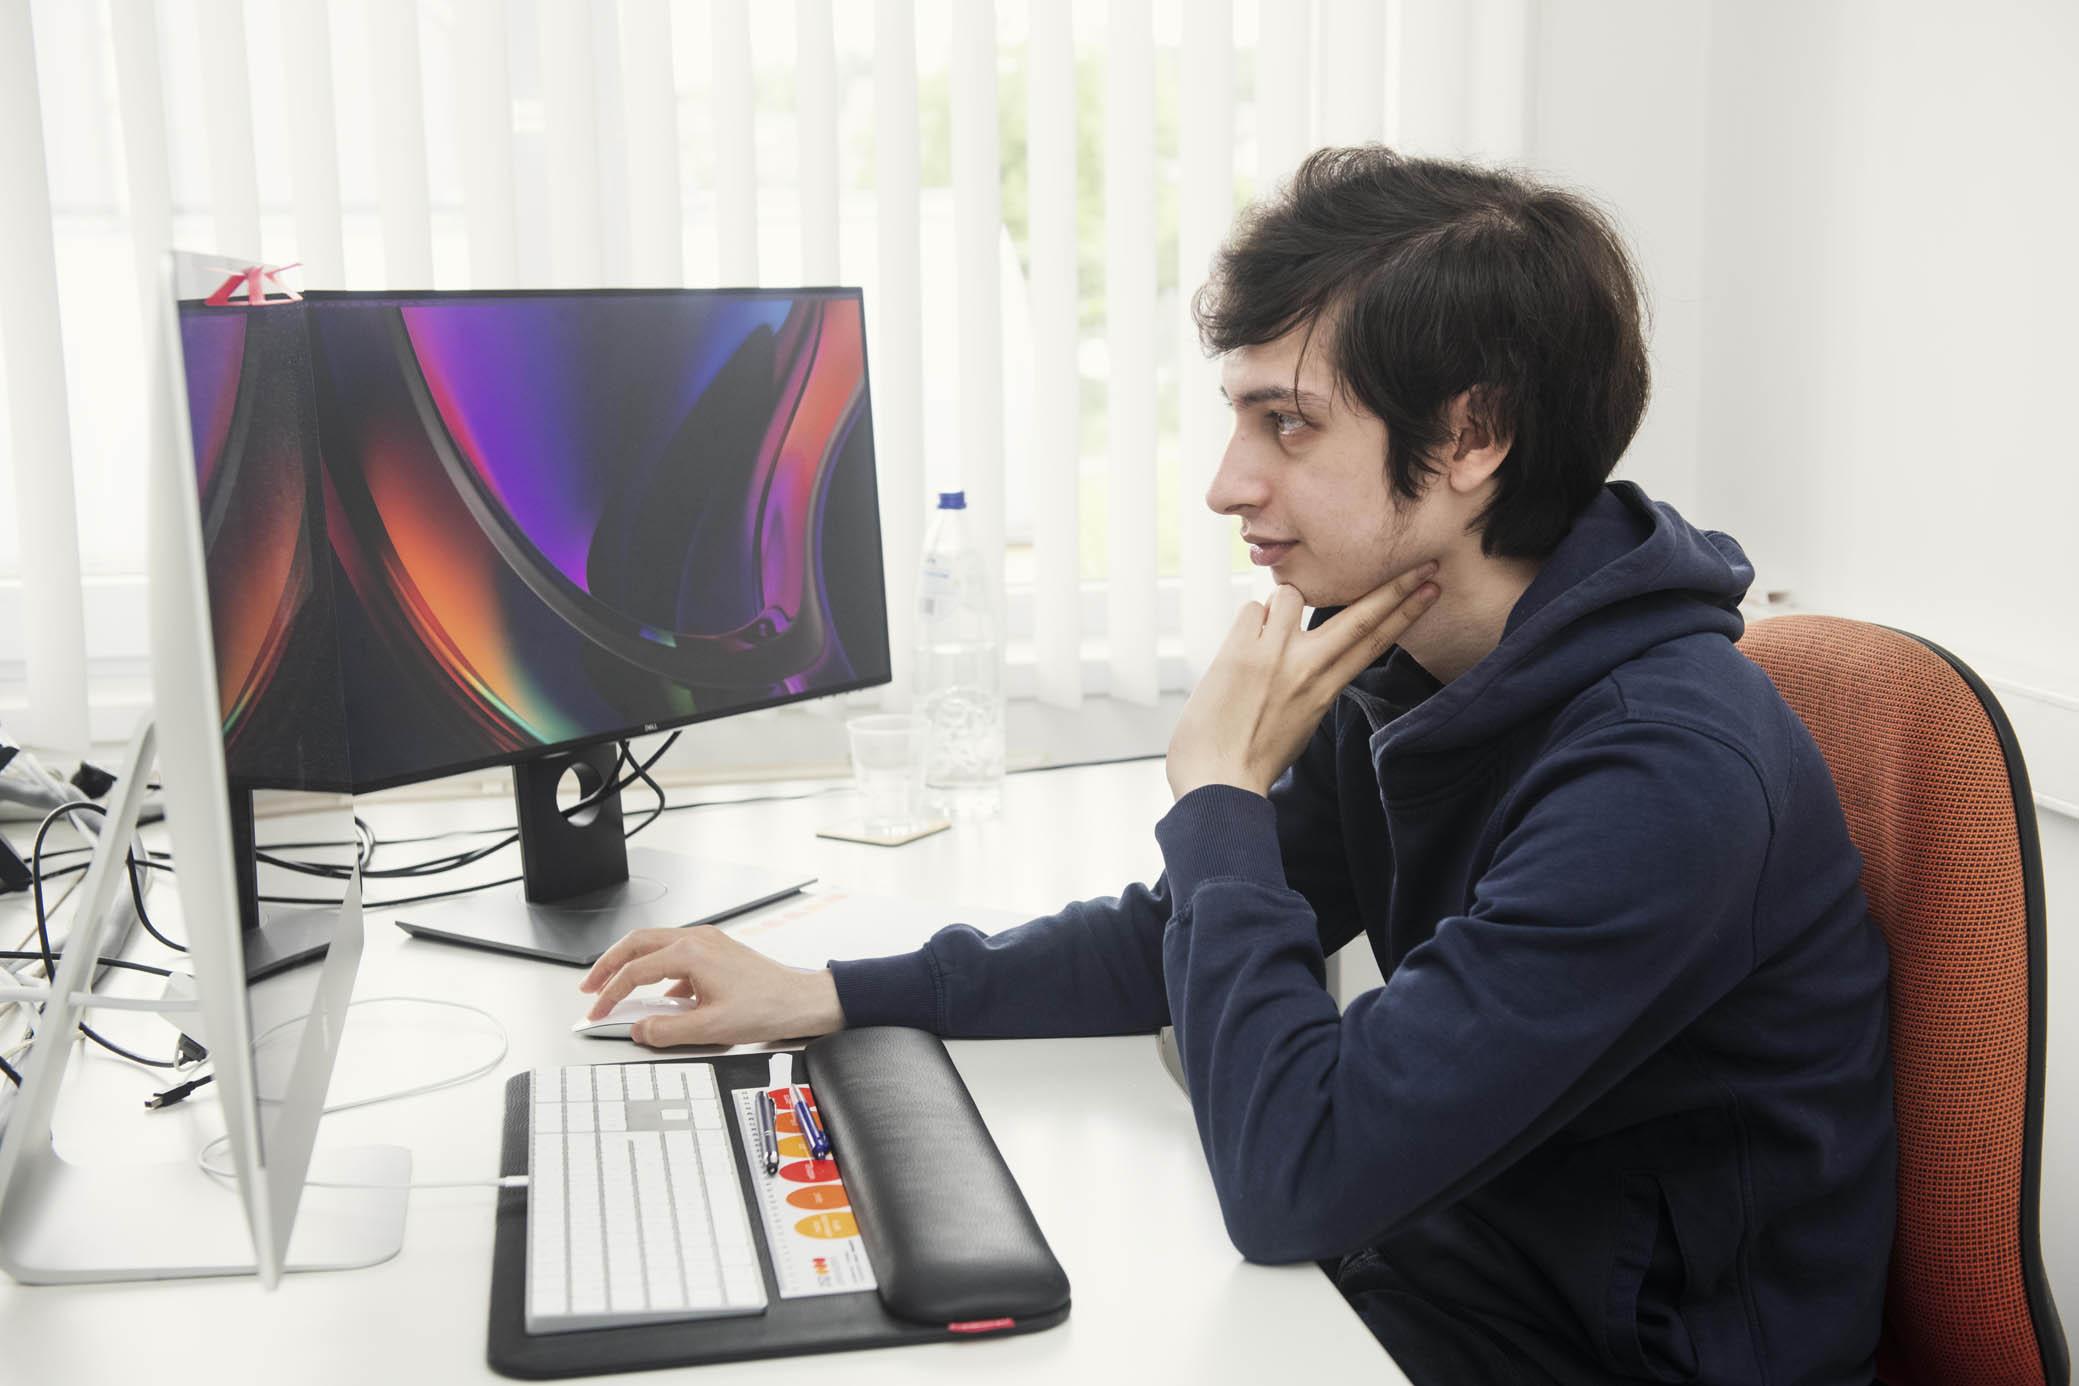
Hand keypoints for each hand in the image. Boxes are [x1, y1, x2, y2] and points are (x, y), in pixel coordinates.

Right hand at [578, 926, 845, 1047]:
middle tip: (590, 986)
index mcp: (691, 953)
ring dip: (631, 962)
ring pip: (655, 943)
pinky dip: (656, 968)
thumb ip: (667, 1030)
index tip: (599, 1012)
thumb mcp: (710, 1028)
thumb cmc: (767, 1007)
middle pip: (637, 943)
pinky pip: (675, 953)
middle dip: (609, 964)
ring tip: (614, 984)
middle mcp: (697, 939)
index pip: (635, 971)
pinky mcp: (716, 950)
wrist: (801, 1000)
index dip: (611, 994)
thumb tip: (639, 1029)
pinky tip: (658, 995)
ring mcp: (707, 942)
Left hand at [1165, 562, 1439, 799]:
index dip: (1405, 614)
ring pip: (1291, 595)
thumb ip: (1310, 683)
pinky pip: (1252, 609)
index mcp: (1325, 691)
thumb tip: (1300, 648)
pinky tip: (1237, 652)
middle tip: (1425, 562)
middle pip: (1361, 617)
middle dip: (1396, 588)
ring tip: (1261, 643)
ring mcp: (1276, 655)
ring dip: (1278, 610)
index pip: (1375, 644)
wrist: (1217, 779)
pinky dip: (1246, 625)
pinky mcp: (1241, 649)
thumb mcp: (1299, 721)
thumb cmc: (1252, 757)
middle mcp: (1308, 668)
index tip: (1429, 590)